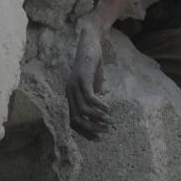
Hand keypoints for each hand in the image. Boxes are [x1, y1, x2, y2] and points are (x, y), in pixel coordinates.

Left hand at [66, 17, 112, 139]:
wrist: (90, 43)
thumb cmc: (93, 63)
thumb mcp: (93, 83)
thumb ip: (94, 96)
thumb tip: (100, 111)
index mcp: (71, 96)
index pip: (73, 122)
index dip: (85, 133)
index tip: (99, 138)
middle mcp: (69, 92)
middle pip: (77, 120)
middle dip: (92, 129)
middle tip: (107, 131)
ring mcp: (74, 85)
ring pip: (83, 111)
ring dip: (98, 119)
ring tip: (110, 120)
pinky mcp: (82, 78)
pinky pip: (89, 98)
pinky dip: (99, 106)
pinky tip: (108, 108)